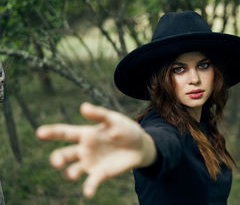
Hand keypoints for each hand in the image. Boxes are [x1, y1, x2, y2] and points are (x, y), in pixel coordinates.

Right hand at [36, 102, 155, 197]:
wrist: (140, 146)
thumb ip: (99, 114)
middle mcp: (84, 149)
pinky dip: (88, 188)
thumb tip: (83, 107)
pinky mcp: (101, 173)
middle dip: (57, 158)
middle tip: (57, 161)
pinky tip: (88, 192)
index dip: (51, 132)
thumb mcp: (114, 119)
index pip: (65, 133)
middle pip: (63, 154)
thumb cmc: (125, 129)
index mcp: (85, 133)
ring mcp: (91, 163)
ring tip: (73, 174)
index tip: (40, 133)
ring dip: (70, 173)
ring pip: (73, 170)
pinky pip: (91, 182)